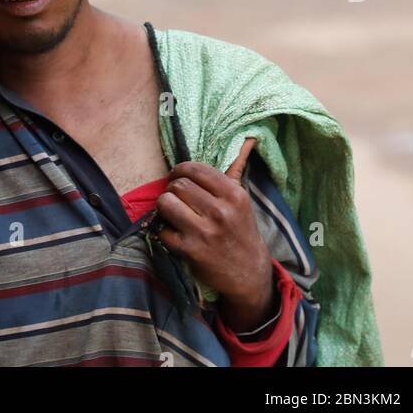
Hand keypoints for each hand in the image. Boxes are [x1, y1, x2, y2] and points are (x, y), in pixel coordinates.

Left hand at [155, 138, 275, 331]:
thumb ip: (233, 172)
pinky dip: (164, 231)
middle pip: (178, 185)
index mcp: (233, 194)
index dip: (180, 170)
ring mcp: (204, 232)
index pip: (195, 169)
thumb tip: (247, 138)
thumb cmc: (241, 230)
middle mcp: (220, 211)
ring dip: (164, 207)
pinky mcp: (190, 251)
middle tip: (176, 197)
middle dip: (172, 189)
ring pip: (166, 202)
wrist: (249, 273)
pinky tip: (174, 233)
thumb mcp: (241, 200)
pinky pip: (163, 230)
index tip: (178, 176)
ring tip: (172, 211)